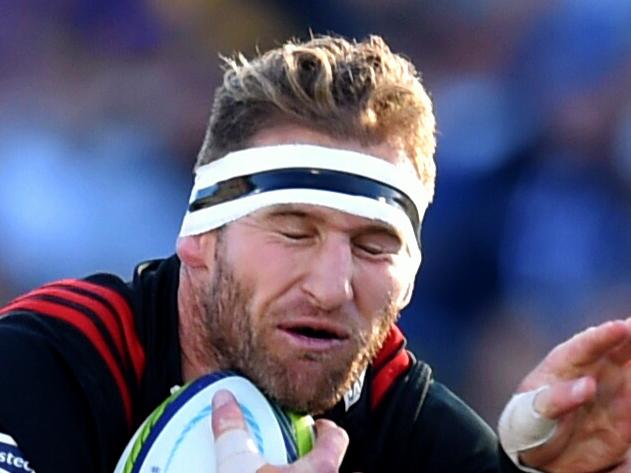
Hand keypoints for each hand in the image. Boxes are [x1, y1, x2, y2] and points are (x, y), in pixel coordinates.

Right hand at [211, 390, 348, 472]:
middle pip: (331, 463)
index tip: (315, 425)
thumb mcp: (238, 466)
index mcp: (322, 468)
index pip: (336, 437)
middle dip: (314, 457)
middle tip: (291, 455)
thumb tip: (224, 401)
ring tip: (282, 471)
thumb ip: (232, 430)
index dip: (325, 428)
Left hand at [504, 319, 630, 471]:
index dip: (606, 335)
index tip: (624, 326)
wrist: (536, 455)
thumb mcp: (531, 414)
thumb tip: (587, 385)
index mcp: (563, 364)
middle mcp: (594, 372)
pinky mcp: (625, 422)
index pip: (586, 345)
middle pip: (620, 351)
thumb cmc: (529, 423)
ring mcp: (612, 395)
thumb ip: (556, 399)